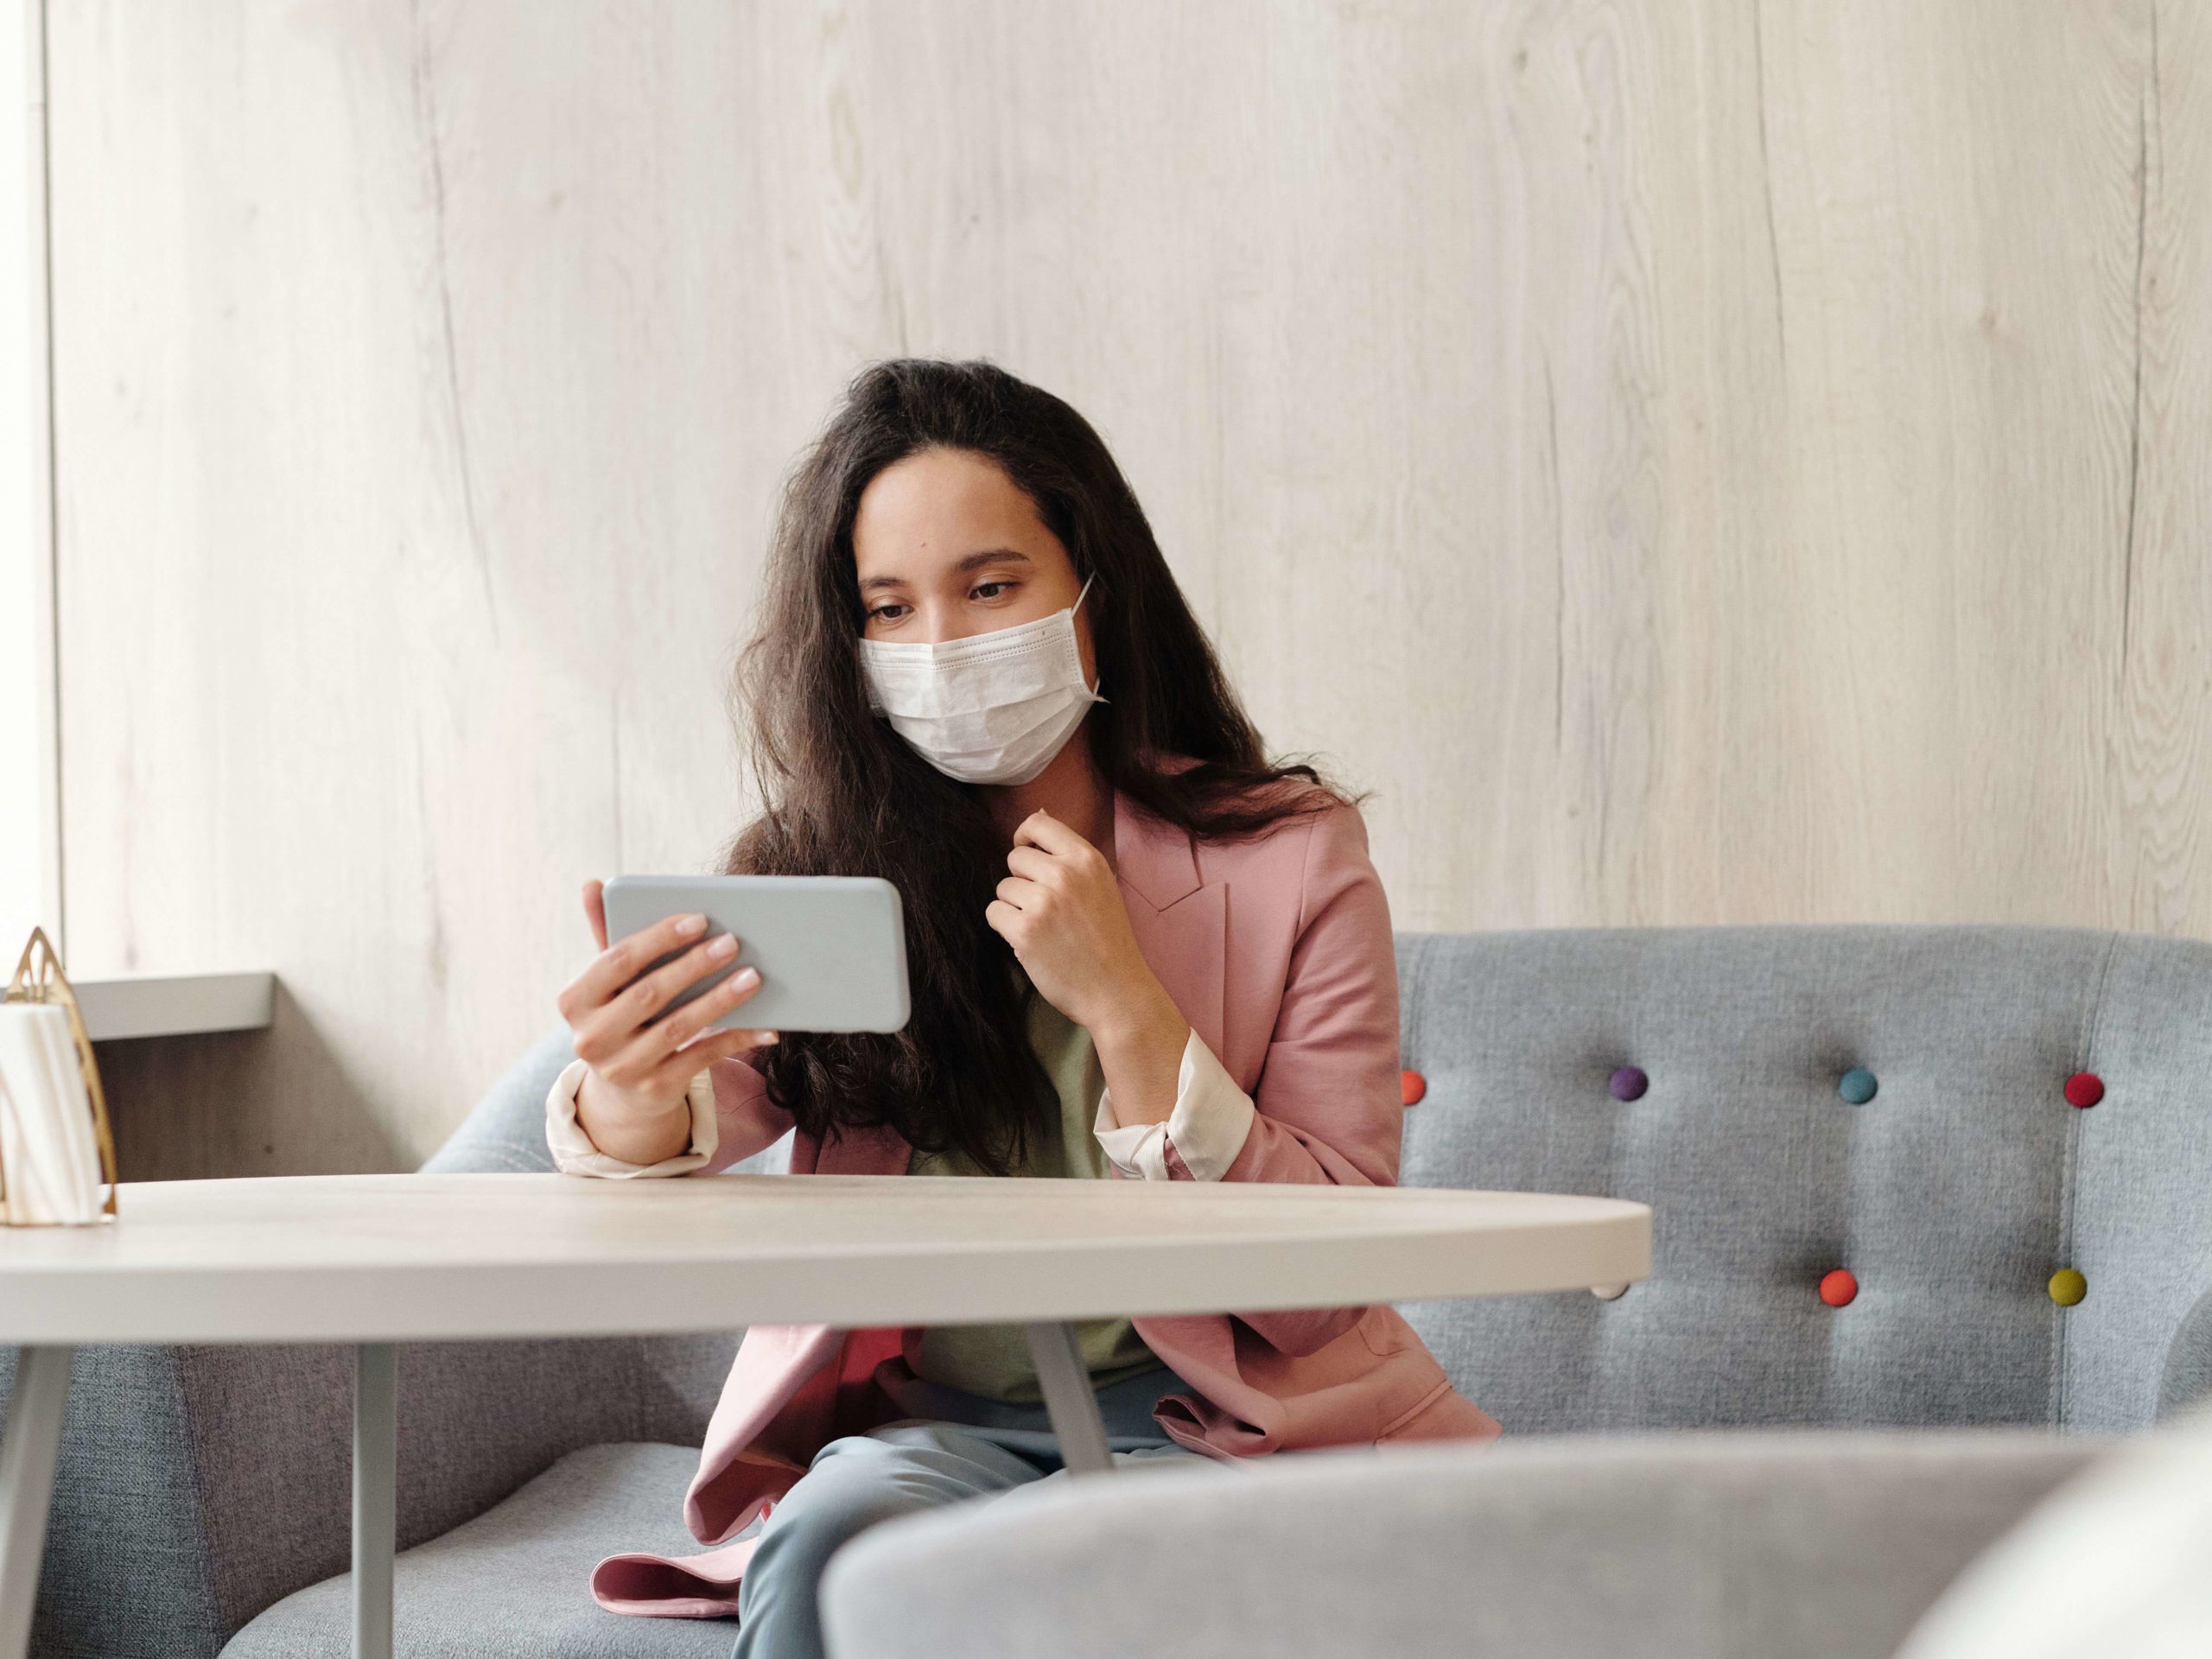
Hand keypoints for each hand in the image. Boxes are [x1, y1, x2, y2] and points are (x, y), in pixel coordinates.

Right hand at [558, 879, 779, 1134]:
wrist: (621, 1091)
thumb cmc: (620, 1015)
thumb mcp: (608, 981)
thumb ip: (605, 932)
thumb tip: (593, 883)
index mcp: (575, 1001)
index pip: (618, 960)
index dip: (659, 938)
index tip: (699, 919)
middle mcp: (592, 1038)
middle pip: (650, 994)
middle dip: (694, 965)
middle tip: (733, 942)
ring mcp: (622, 1068)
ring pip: (678, 1027)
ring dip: (720, 1000)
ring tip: (753, 976)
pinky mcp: (654, 1089)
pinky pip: (701, 1058)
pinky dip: (735, 1040)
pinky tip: (764, 1026)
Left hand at [984, 810, 1175, 1040]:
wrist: (1116, 989)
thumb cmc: (1107, 939)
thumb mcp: (1100, 884)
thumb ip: (1069, 855)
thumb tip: (1038, 815)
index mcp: (1086, 859)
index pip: (1038, 823)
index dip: (1025, 838)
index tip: (1028, 857)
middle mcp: (1064, 874)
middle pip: (1015, 858)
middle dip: (1023, 881)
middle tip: (1046, 908)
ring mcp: (1043, 902)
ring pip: (1003, 887)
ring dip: (1015, 907)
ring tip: (1043, 928)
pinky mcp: (1024, 930)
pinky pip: (994, 913)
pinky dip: (1006, 928)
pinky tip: (1031, 942)